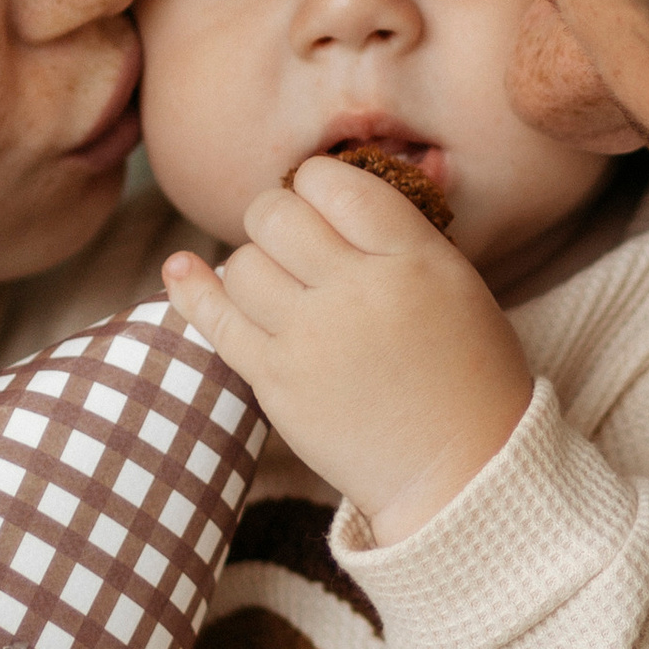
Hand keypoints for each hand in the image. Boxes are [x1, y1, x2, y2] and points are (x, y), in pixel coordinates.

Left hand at [162, 153, 534, 540]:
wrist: (461, 468)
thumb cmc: (467, 372)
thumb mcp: (456, 284)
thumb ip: (396, 235)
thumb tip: (325, 192)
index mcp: (413, 259)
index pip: (337, 183)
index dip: (316, 181)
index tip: (319, 198)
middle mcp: (359, 291)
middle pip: (277, 215)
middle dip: (276, 216)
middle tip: (292, 239)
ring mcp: (312, 338)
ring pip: (243, 263)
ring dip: (254, 264)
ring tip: (281, 286)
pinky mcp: (277, 382)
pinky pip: (216, 319)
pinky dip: (191, 288)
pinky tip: (181, 268)